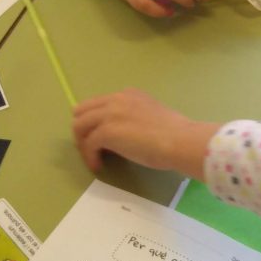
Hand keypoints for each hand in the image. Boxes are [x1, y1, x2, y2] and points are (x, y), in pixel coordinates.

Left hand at [72, 89, 219, 178]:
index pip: (99, 103)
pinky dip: (89, 157)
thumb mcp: (152, 115)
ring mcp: (109, 114)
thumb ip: (136, 117)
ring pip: (79, 126)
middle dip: (83, 130)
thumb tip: (127, 134)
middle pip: (82, 111)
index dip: (95, 121)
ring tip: (92, 158)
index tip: (100, 136)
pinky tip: (98, 166)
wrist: (181, 140)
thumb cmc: (175, 133)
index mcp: (129, 94)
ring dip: (82, 144)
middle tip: (90, 147)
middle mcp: (116, 99)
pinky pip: (88, 144)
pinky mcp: (106, 132)